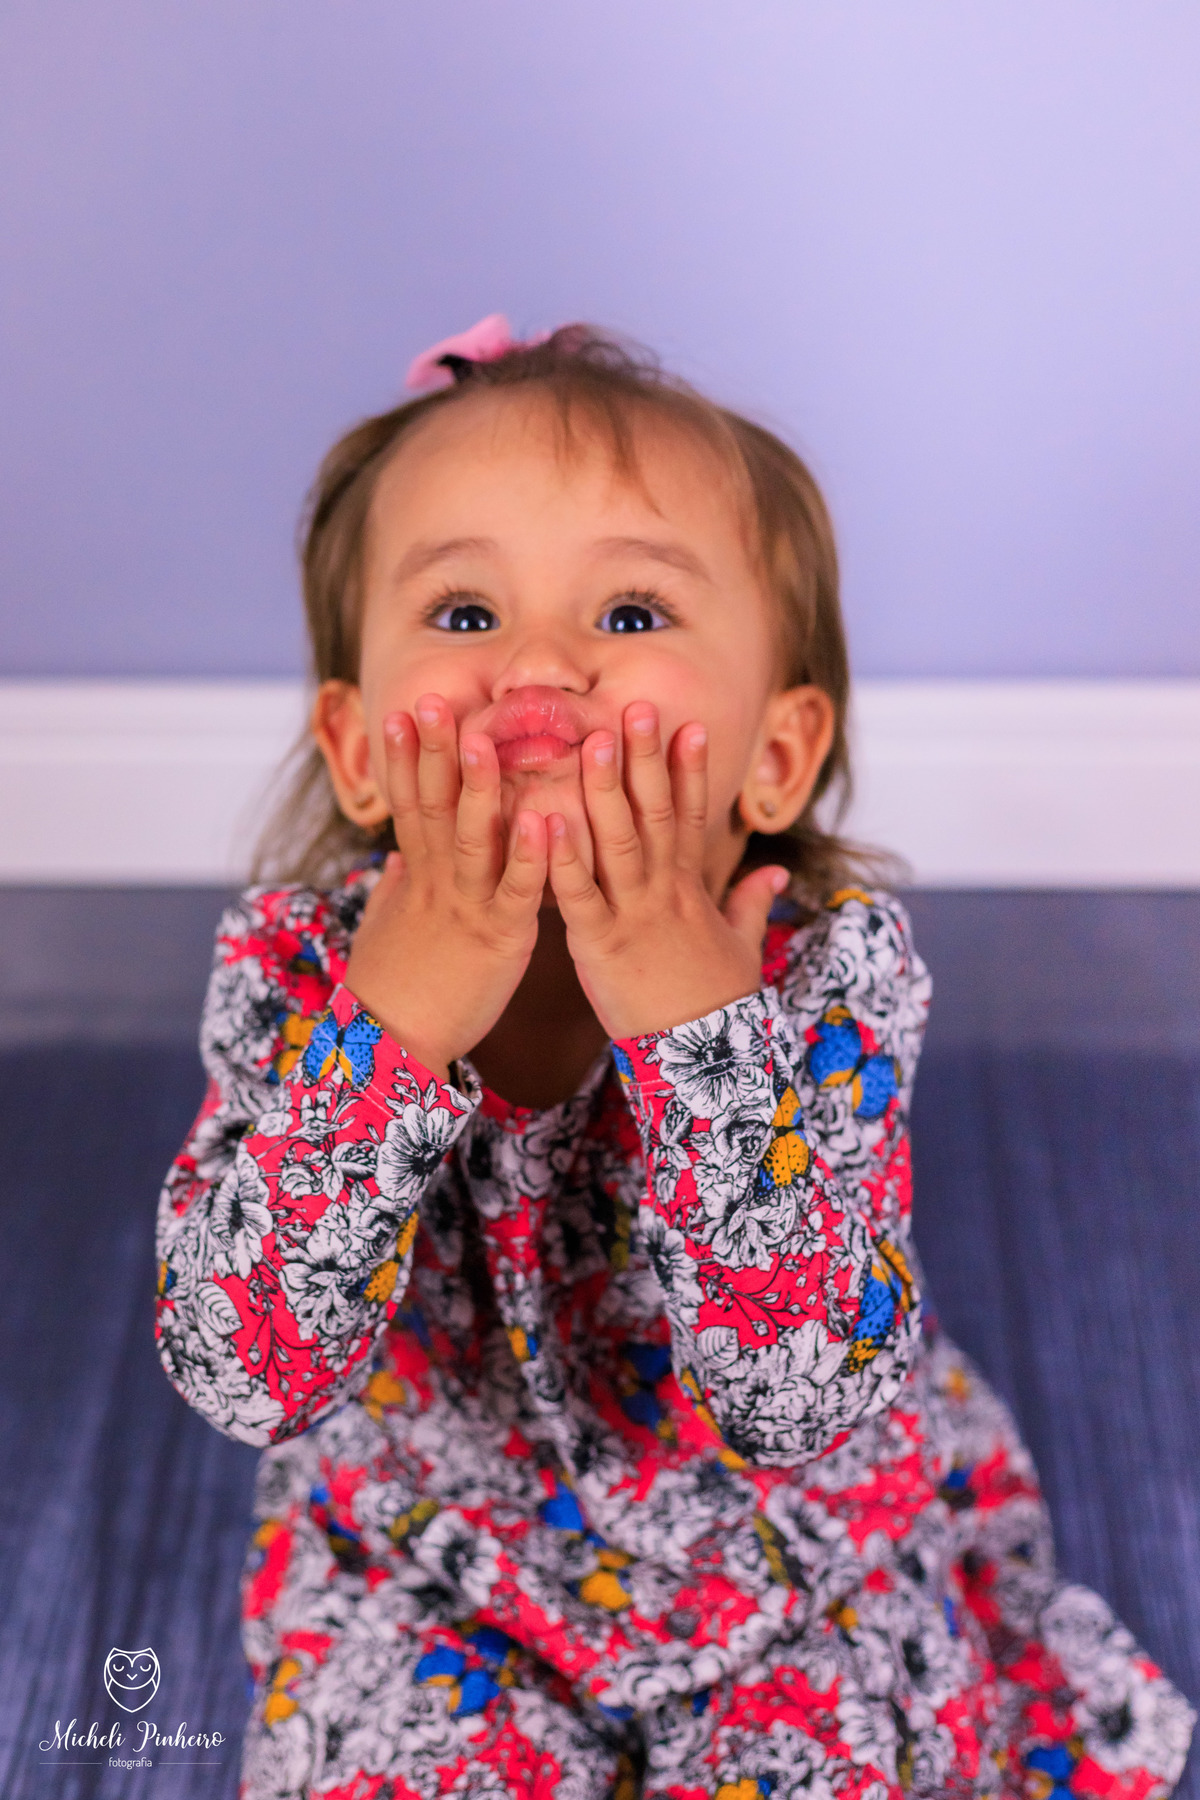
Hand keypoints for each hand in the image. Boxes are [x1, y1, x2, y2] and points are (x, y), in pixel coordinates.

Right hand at [343, 694, 547, 1079]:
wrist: (392, 1045)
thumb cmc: (396, 986)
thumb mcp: (390, 927)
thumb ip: (398, 886)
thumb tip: (397, 856)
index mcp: (419, 876)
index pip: (409, 804)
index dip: (405, 758)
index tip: (401, 711)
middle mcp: (438, 882)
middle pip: (433, 806)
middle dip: (432, 751)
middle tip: (432, 699)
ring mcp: (466, 906)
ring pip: (471, 837)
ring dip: (478, 788)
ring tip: (482, 739)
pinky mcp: (497, 936)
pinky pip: (516, 890)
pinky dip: (528, 854)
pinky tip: (540, 818)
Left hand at [544, 703, 787, 1039]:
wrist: (705, 1060)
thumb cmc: (717, 1002)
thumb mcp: (741, 946)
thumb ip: (750, 901)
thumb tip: (777, 870)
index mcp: (689, 889)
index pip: (692, 816)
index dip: (690, 770)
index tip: (690, 723)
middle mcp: (663, 892)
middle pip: (654, 813)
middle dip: (646, 759)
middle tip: (636, 707)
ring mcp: (633, 915)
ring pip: (617, 842)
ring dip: (605, 788)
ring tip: (594, 741)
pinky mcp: (601, 946)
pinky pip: (577, 895)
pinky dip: (560, 857)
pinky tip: (544, 819)